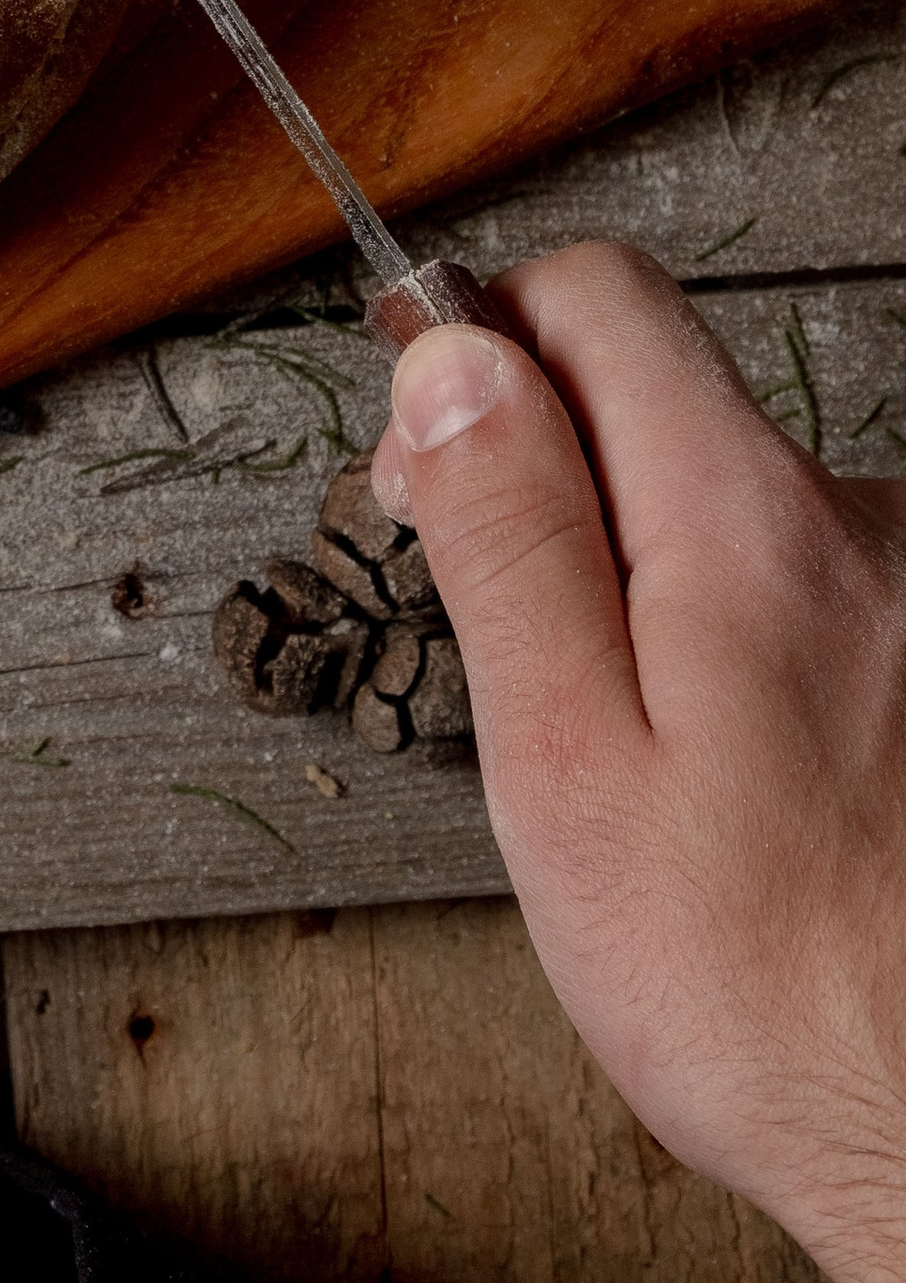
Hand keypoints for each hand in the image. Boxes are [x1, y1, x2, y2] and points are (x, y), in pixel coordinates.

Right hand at [373, 244, 905, 1282]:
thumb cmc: (753, 986)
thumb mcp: (563, 755)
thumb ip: (507, 532)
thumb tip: (451, 360)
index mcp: (747, 518)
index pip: (596, 296)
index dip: (480, 347)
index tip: (423, 455)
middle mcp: (855, 523)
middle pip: (653, 392)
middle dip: (545, 476)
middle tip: (494, 633)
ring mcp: (905, 592)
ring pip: (713, 498)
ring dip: (631, 570)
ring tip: (607, 741)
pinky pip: (783, 584)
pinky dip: (712, 636)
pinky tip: (704, 774)